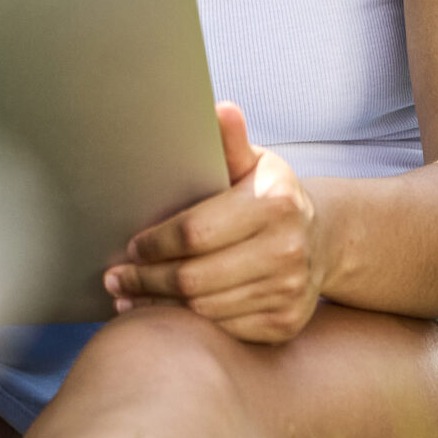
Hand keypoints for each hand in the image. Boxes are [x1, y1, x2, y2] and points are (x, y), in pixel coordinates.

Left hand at [103, 102, 325, 344]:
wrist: (322, 240)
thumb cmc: (271, 196)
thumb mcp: (255, 164)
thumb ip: (231, 142)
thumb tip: (219, 109)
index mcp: (275, 203)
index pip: (194, 232)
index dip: (155, 243)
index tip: (131, 245)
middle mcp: (286, 250)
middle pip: (193, 277)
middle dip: (146, 279)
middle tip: (115, 277)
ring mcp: (288, 291)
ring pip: (203, 309)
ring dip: (159, 305)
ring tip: (128, 295)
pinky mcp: (283, 323)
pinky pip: (222, 328)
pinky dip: (188, 324)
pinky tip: (165, 311)